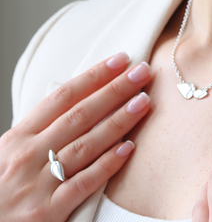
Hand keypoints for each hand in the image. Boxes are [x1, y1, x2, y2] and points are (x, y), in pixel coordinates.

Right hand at [0, 52, 151, 221]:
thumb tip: (78, 102)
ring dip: (118, 121)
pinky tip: (128, 149)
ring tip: (143, 102)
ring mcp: (38, 184)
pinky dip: (106, 165)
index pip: (63, 96)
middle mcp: (29, 155)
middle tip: (141, 72)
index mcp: (19, 137)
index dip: (94, 76)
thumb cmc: (0, 187)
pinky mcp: (46, 214)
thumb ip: (41, 130)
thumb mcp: (9, 152)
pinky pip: (82, 185)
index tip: (121, 60)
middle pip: (80, 114)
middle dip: (114, 90)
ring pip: (85, 145)